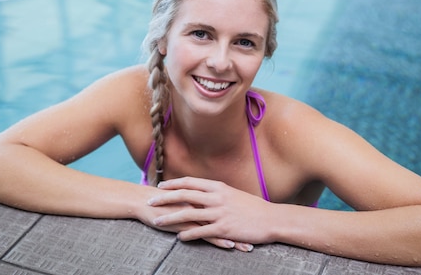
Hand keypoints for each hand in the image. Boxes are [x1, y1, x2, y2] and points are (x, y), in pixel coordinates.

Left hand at [147, 177, 273, 250]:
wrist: (270, 218)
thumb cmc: (252, 207)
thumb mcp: (233, 194)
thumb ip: (217, 193)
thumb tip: (202, 192)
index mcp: (218, 187)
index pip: (190, 182)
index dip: (173, 184)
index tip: (160, 186)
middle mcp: (216, 198)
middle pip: (184, 195)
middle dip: (165, 198)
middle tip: (150, 202)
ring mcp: (219, 213)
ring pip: (188, 214)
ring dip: (170, 218)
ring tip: (157, 222)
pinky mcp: (223, 228)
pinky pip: (201, 232)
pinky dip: (188, 234)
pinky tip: (179, 238)